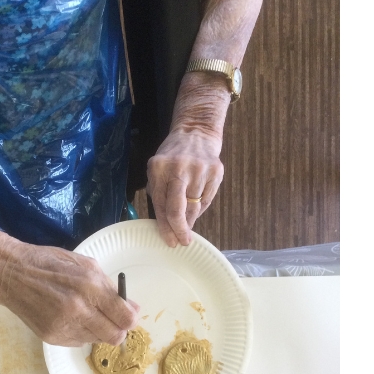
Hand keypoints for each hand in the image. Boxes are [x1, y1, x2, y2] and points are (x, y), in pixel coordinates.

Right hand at [0, 240, 139, 346]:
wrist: (10, 273)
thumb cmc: (49, 263)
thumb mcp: (85, 264)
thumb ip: (110, 287)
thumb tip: (132, 308)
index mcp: (90, 287)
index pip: (126, 318)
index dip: (131, 318)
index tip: (127, 314)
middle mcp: (78, 310)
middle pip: (115, 336)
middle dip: (118, 329)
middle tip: (111, 319)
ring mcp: (63, 326)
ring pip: (97, 341)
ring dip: (98, 330)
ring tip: (85, 313)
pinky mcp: (51, 337)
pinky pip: (78, 343)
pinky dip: (80, 333)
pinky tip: (70, 318)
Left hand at [147, 127, 224, 246]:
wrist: (196, 132)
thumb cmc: (173, 154)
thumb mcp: (157, 168)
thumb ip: (158, 192)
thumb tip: (164, 223)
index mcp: (159, 168)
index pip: (161, 205)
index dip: (165, 227)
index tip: (170, 240)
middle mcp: (179, 168)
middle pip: (178, 210)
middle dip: (179, 230)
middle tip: (182, 241)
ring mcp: (200, 169)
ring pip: (194, 207)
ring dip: (191, 220)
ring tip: (188, 225)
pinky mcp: (216, 171)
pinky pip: (207, 199)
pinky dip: (201, 207)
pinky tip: (196, 206)